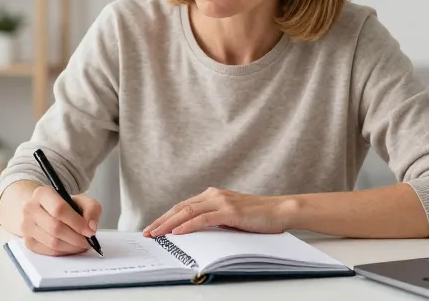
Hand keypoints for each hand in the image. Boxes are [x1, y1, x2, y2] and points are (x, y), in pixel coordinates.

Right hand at [20, 185, 101, 255]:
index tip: (90, 231)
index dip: (77, 222)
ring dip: (72, 247)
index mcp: (43, 194)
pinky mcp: (28, 241)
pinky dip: (64, 252)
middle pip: (55, 228)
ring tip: (82, 245)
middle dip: (76, 238)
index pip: (59, 209)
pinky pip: (49, 251)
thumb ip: (91, 209)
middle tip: (88, 241)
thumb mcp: (80, 200)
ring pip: (52, 242)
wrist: (42, 210)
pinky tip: (71, 247)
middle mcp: (30, 209)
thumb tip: (91, 227)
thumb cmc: (63, 206)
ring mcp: (26, 226)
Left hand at [142, 187, 294, 236]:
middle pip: (180, 207)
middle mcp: (214, 195)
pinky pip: (204, 219)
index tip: (153, 227)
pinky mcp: (230, 210)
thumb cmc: (258, 217)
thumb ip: (214, 220)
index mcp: (212, 195)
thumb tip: (194, 232)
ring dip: (170, 224)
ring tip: (157, 233)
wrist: (280, 210)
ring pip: (188, 212)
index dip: (166, 217)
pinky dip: (189, 225)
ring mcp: (221, 201)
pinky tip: (178, 232)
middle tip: (148, 232)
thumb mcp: (231, 217)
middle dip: (162, 221)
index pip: (183, 206)